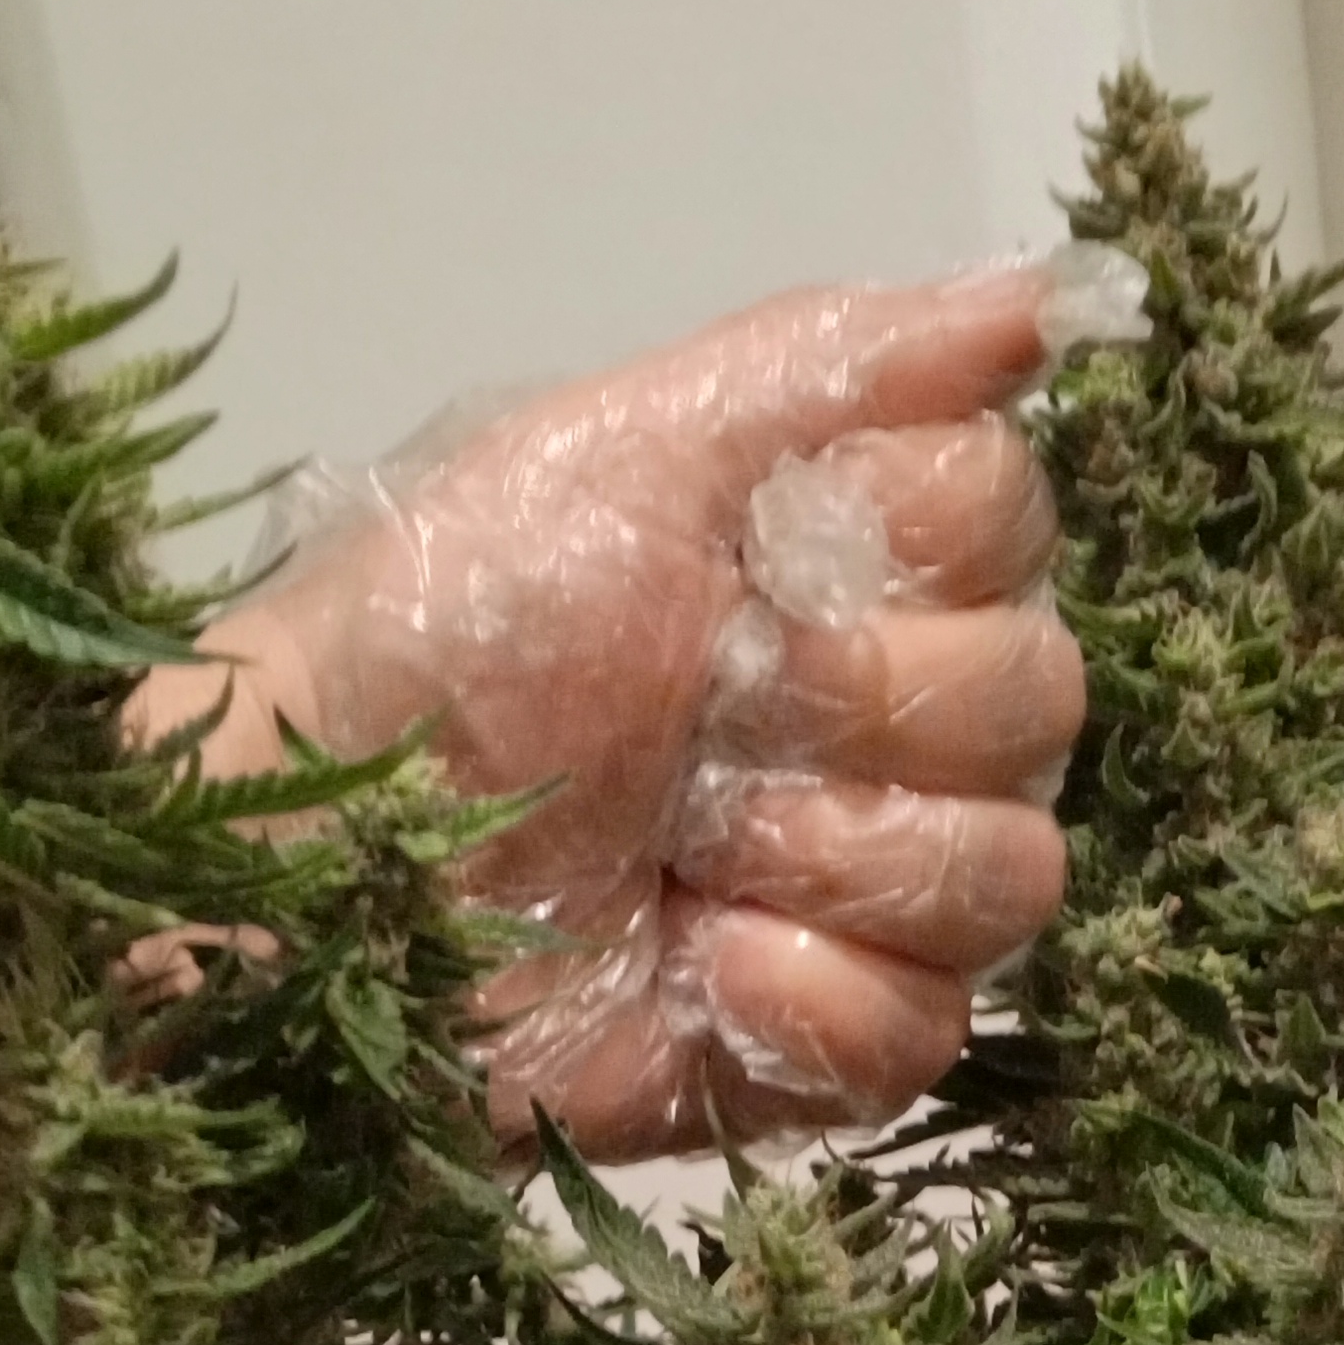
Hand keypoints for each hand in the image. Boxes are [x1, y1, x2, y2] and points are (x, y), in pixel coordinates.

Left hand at [215, 263, 1119, 1161]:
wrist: (304, 855)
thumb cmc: (436, 631)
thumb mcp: (612, 450)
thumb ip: (834, 363)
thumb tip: (1039, 296)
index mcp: (854, 565)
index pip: (1014, 524)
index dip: (912, 542)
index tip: (762, 560)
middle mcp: (891, 725)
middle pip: (1038, 703)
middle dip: (865, 707)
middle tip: (710, 719)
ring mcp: (867, 893)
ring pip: (1011, 875)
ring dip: (845, 854)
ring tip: (694, 855)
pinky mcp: (824, 1048)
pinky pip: (928, 1034)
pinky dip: (814, 997)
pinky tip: (703, 963)